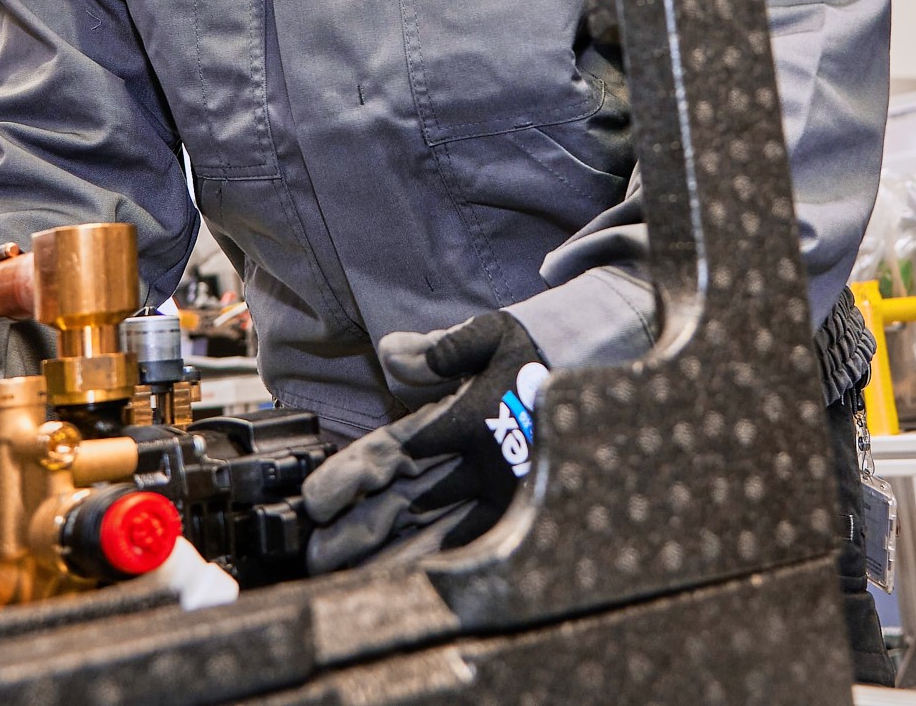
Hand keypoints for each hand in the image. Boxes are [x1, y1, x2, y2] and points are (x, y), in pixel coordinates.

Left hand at [301, 312, 549, 572]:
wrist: (599, 371)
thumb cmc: (534, 350)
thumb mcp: (489, 334)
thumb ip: (438, 349)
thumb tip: (390, 354)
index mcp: (466, 420)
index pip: (394, 451)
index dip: (351, 475)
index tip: (316, 499)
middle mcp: (480, 462)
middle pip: (406, 502)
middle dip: (359, 530)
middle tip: (317, 554)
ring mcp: (499, 491)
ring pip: (434, 531)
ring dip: (389, 555)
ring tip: (348, 579)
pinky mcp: (517, 508)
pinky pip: (471, 541)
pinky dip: (437, 561)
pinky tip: (409, 581)